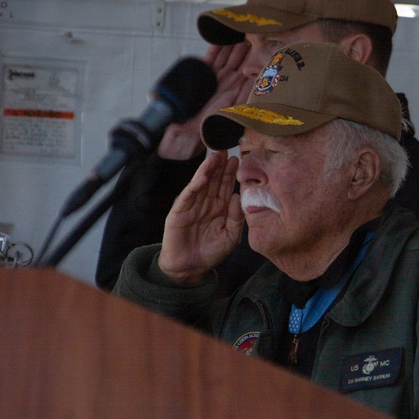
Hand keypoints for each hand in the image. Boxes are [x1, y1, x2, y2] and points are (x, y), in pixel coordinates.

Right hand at [157, 151, 243, 283]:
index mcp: (219, 208)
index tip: (238, 159)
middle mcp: (205, 204)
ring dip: (207, 170)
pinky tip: (202, 177)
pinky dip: (194, 187)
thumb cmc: (211, 253)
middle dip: (219, 165)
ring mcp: (192, 206)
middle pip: (213, 180)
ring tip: (214, 156)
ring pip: (200, 184)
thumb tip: (238, 196)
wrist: (190, 268)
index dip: (230, 173)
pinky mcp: (179, 213)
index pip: (225, 186)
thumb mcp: (230, 236)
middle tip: (226, 149)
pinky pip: (187, 197)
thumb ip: (236, 217)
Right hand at [159, 42, 250, 159]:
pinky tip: (220, 40)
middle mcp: (225, 86)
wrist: (184, 135)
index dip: (253, 63)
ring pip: (225, 59)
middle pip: (237, 63)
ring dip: (231, 47)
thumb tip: (244, 85)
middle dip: (244, 50)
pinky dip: (214, 50)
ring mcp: (214, 80)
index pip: (246, 75)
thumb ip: (232, 101)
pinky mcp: (201, 77)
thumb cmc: (205, 130)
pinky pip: (209, 60)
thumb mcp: (223, 116)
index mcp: (234, 94)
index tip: (261, 51)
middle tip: (251, 36)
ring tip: (238, 33)